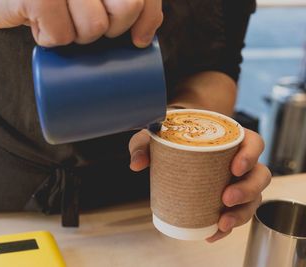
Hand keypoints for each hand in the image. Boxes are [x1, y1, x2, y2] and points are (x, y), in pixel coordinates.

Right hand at [0, 0, 162, 46]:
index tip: (136, 39)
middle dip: (109, 29)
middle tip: (82, 21)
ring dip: (75, 35)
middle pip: (126, 8)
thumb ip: (118, 2)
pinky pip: (62, 36)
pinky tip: (36, 23)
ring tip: (56, 18)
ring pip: (94, 28)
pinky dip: (49, 39)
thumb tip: (143, 39)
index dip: (147, 17)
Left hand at [129, 128, 271, 241]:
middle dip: (248, 190)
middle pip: (260, 175)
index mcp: (231, 139)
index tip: (235, 168)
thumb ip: (143, 144)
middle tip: (226, 198)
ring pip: (254, 198)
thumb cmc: (173, 137)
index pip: (254, 143)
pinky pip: (236, 214)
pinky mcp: (228, 198)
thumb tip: (136, 163)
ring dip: (242, 213)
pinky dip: (227, 227)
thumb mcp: (157, 136)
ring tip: (222, 222)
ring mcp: (237, 181)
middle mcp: (240, 161)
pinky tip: (213, 233)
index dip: (250, 156)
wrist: (176, 145)